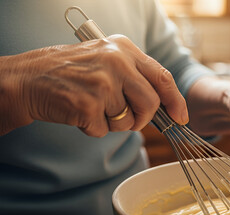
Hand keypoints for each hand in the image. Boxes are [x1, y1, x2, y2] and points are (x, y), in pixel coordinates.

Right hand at [0, 34, 187, 135]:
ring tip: (94, 108)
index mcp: (124, 48)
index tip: (181, 117)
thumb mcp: (106, 59)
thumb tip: (164, 103)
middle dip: (142, 118)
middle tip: (127, 118)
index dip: (176, 100)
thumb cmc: (70, 72)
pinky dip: (93, 129)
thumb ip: (135, 76)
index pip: (162, 76)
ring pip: (129, 121)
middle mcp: (117, 62)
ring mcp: (103, 83)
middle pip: (151, 103)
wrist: (27, 79)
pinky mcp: (89, 104)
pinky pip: (104, 131)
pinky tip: (79, 113)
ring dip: (113, 124)